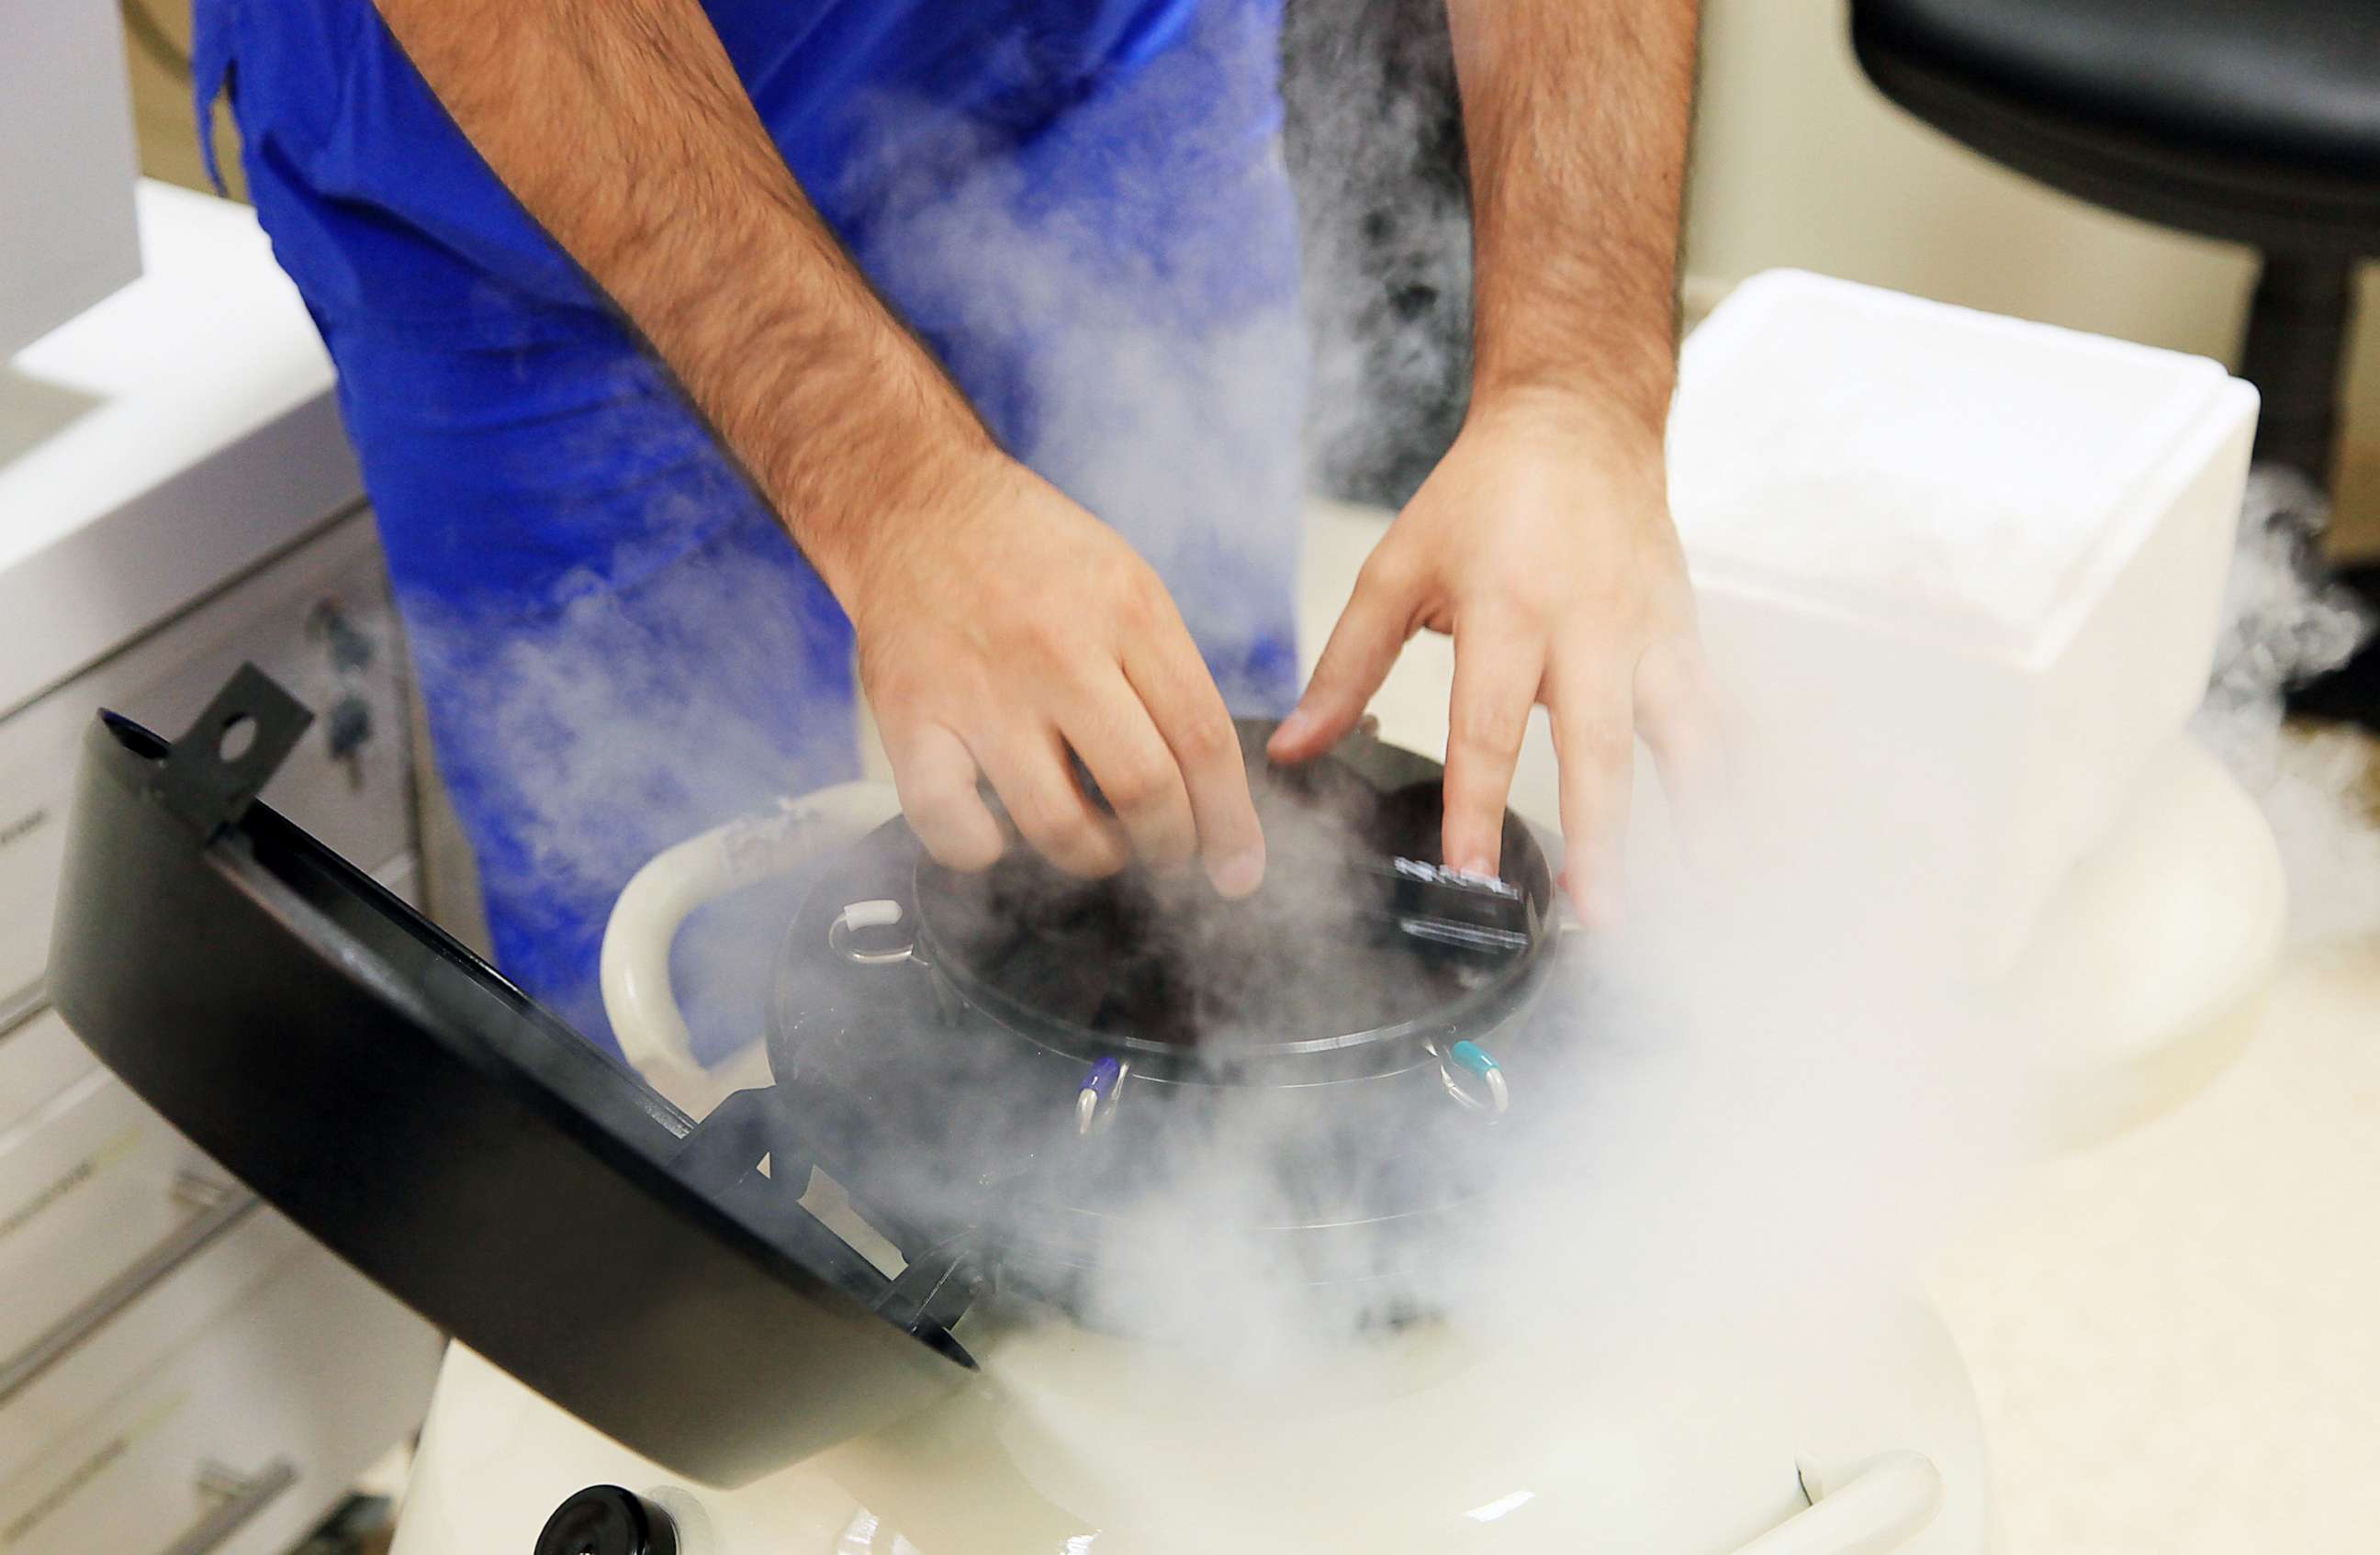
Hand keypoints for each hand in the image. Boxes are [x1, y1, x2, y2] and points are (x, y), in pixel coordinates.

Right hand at [835, 452, 1267, 895]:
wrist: (914, 504)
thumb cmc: (1032, 556)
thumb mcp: (1126, 585)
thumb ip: (1169, 675)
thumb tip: (1214, 788)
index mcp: (1127, 613)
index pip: (1203, 739)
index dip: (1231, 821)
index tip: (1239, 869)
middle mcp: (1057, 651)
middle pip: (1144, 788)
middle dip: (1171, 846)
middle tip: (1166, 850)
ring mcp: (981, 689)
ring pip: (1057, 823)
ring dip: (1093, 857)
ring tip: (1097, 843)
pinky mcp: (910, 718)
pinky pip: (951, 824)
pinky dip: (983, 852)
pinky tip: (998, 834)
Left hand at [1267, 395, 1722, 923]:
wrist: (1578, 421)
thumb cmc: (1484, 497)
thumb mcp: (1397, 569)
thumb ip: (1346, 667)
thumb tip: (1295, 749)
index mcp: (1506, 609)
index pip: (1488, 725)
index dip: (1478, 803)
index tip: (1470, 868)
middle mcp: (1587, 624)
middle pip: (1597, 745)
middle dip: (1600, 835)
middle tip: (1596, 908)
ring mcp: (1648, 629)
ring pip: (1680, 733)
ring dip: (1692, 814)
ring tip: (1702, 886)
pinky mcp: (1686, 630)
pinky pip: (1716, 711)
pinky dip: (1731, 771)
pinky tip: (1741, 830)